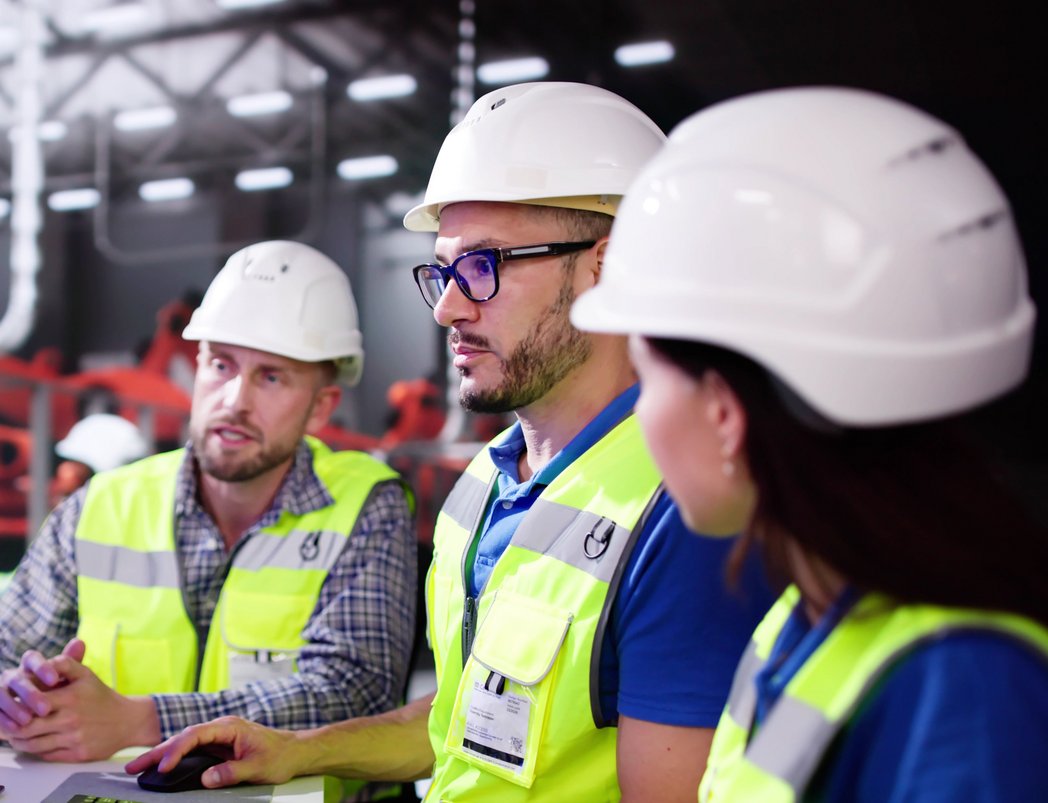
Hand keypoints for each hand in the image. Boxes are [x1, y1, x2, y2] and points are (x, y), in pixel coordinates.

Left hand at [3, 646, 160, 761]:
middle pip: (28, 728)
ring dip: (19, 742)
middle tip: (6, 725)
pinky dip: (35, 751)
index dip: (17, 706)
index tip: (11, 706)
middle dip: (12, 728)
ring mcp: (74, 738)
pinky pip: (47, 755)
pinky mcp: (77, 754)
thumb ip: (64, 664)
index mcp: (71, 697)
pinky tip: (32, 744)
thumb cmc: (102, 697)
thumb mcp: (86, 675)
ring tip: (15, 736)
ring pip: (33, 745)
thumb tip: (42, 662)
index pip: (31, 704)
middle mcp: (71, 719)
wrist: (129, 720)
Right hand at [125, 717, 301, 788]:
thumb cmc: (279, 756)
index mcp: (229, 727)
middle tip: (132, 766)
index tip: (163, 768)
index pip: (195, 735)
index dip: (176, 751)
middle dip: (157, 752)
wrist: (294, 751)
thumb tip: (206, 779)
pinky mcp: (218, 747)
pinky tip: (161, 766)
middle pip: (183, 737)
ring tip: (138, 767)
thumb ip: (231, 773)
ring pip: (184, 744)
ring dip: (162, 755)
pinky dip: (175, 758)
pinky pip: (191, 751)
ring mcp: (218, 737)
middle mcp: (220, 728)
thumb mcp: (257, 768)